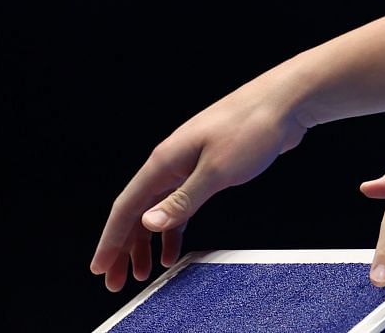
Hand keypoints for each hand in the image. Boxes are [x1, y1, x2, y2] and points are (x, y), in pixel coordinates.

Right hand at [89, 65, 312, 292]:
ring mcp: (188, 165)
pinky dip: (172, 229)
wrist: (284, 103)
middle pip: (137, 211)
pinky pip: (179, 205)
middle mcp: (171, 163)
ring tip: (143, 272)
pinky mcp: (207, 169)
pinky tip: (172, 249)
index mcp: (165, 161)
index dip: (110, 240)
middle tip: (117, 281)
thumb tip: (147, 224)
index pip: (126, 207)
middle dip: (124, 248)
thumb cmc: (252, 127)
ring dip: (147, 242)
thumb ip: (182, 200)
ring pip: (157, 210)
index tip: (100, 267)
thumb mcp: (217, 170)